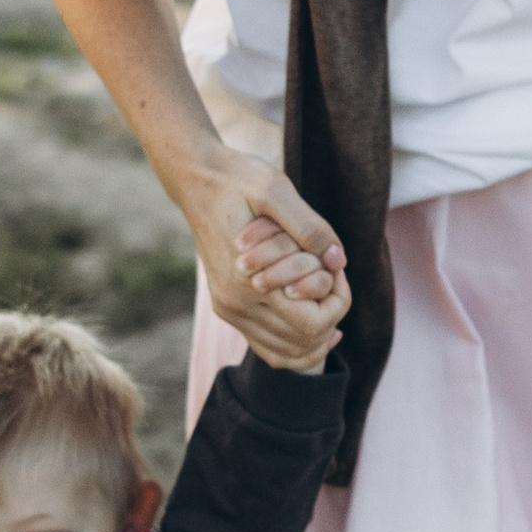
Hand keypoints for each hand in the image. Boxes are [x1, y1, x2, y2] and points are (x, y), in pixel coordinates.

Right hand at [176, 151, 349, 368]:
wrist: (194, 178)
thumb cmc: (237, 179)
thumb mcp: (277, 191)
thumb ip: (309, 228)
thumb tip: (338, 261)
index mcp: (249, 282)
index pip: (312, 324)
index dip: (338, 301)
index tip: (335, 266)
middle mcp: (235, 304)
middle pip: (302, 343)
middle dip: (330, 315)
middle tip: (332, 277)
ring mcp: (228, 308)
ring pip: (284, 352)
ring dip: (314, 333)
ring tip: (326, 297)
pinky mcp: (225, 304)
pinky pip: (264, 344)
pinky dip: (292, 341)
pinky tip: (311, 315)